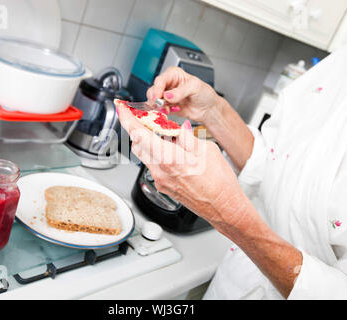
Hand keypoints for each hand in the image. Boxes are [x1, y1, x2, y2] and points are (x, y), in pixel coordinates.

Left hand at [118, 104, 302, 297]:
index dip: (127, 119)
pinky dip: (157, 155)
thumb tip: (178, 129)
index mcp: (170, 158)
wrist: (223, 208)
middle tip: (148, 119)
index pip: (140, 134)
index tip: (122, 109)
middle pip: (137, 144)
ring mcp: (161, 181)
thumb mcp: (206, 150)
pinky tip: (172, 151)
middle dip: (139, 129)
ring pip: (144, 155)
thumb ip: (187, 138)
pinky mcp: (164, 187)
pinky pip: (153, 166)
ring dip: (149, 142)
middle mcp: (161, 171)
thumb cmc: (220, 184)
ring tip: (164, 135)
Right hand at [147, 67, 220, 122]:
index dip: (157, 89)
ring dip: (159, 107)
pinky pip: (157, 110)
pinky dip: (161, 112)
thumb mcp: (195, 87)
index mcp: (173, 74)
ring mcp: (165, 96)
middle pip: (153, 90)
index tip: (157, 98)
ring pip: (153, 101)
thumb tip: (167, 96)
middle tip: (162, 106)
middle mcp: (167, 84)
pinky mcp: (166, 107)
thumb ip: (181, 91)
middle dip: (156, 99)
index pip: (160, 80)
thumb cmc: (204, 94)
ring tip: (169, 109)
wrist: (208, 109)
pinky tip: (170, 112)